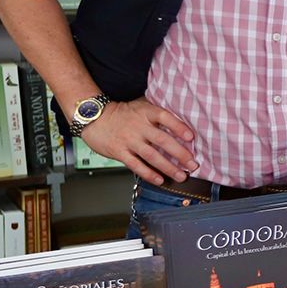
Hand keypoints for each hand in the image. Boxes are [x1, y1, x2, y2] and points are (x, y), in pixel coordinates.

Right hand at [80, 97, 198, 184]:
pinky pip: (136, 165)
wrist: (93, 117)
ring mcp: (129, 140)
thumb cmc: (121, 113)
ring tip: (181, 176)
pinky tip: (160, 180)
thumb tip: (182, 123)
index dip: (179, 127)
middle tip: (193, 164)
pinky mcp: (120, 152)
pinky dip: (149, 174)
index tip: (191, 137)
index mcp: (146, 112)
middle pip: (162, 140)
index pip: (165, 118)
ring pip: (152, 156)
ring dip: (168, 168)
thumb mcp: (140, 106)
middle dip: (180, 154)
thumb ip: (157, 114)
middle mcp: (138, 126)